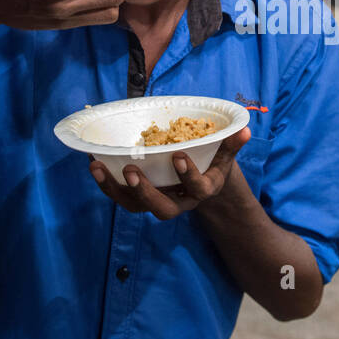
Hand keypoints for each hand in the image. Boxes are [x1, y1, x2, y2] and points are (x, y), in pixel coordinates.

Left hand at [88, 128, 250, 219]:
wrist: (202, 183)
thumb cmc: (212, 164)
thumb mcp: (224, 155)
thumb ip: (230, 144)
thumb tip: (243, 129)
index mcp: (203, 190)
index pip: (198, 189)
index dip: (189, 176)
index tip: (178, 155)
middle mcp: (179, 202)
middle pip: (162, 209)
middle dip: (145, 192)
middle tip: (133, 171)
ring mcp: (157, 201)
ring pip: (135, 206)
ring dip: (115, 189)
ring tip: (98, 168)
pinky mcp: (139, 198)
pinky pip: (121, 196)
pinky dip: (106, 183)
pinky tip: (94, 164)